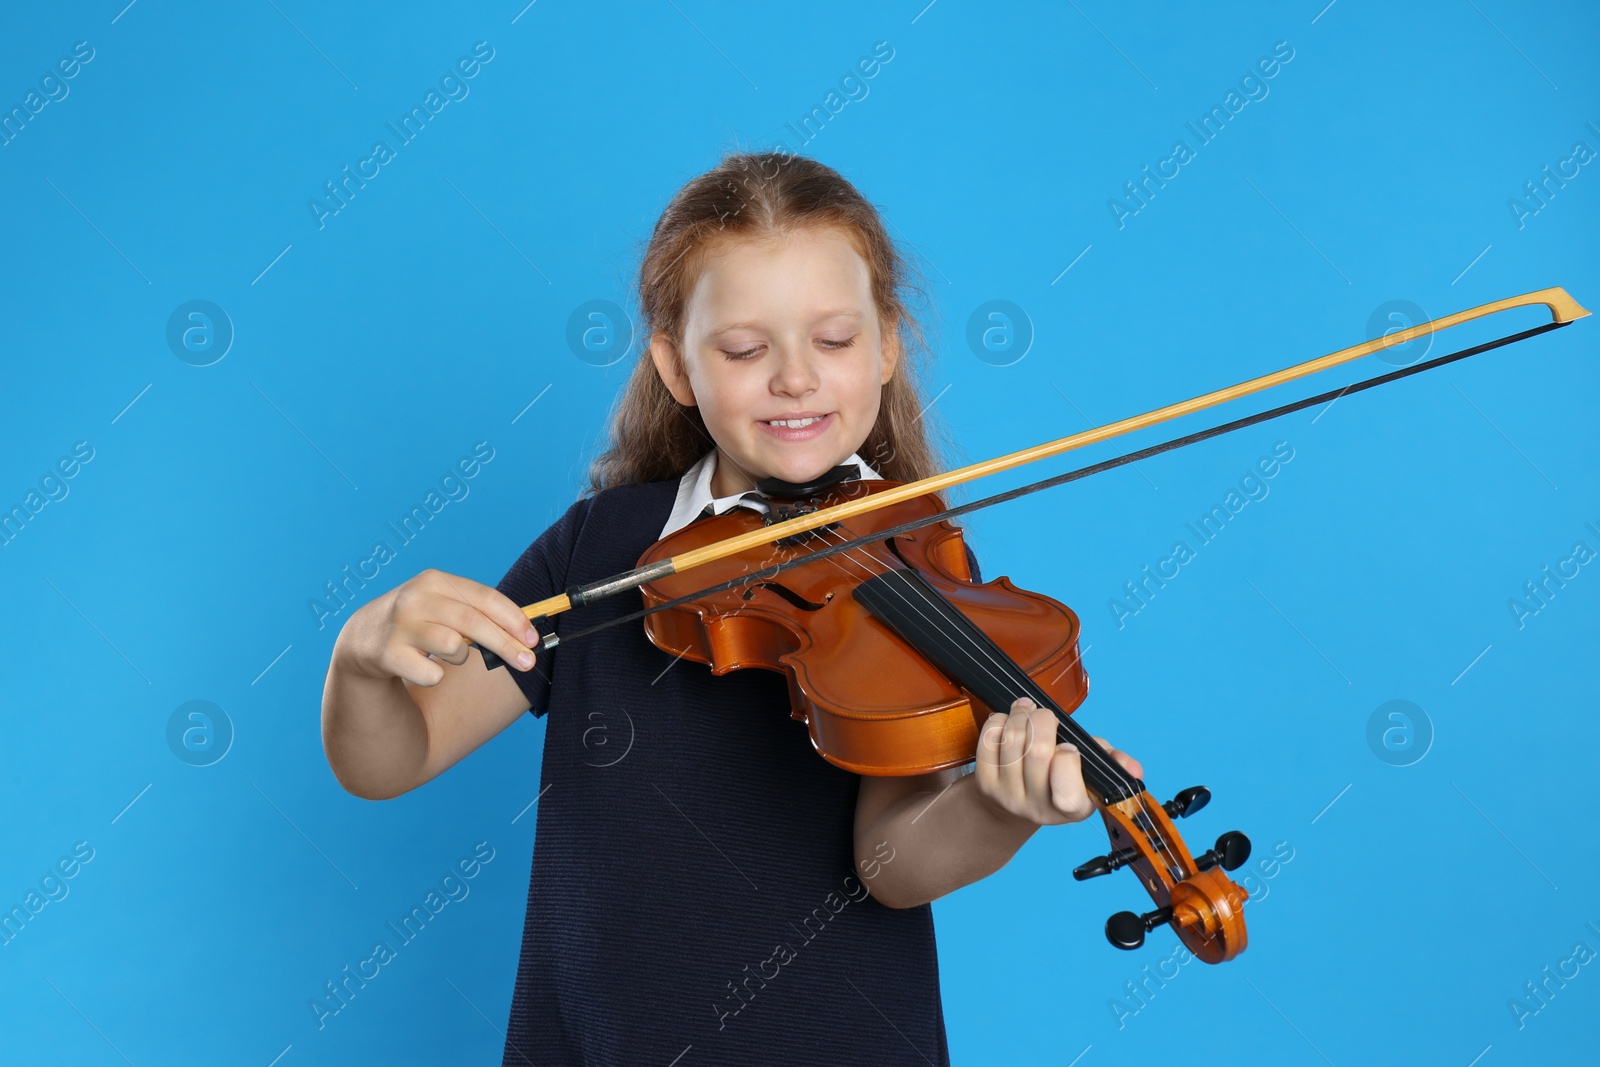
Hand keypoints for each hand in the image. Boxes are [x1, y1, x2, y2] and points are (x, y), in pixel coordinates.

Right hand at [336, 568, 538, 686]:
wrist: (362, 638)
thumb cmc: (418, 621)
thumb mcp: (443, 606)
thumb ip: (478, 613)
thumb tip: (525, 632)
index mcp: (435, 581)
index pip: (485, 597)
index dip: (514, 619)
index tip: (533, 639)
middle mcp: (416, 599)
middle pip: (474, 623)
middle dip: (506, 645)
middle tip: (527, 663)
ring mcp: (400, 626)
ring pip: (454, 647)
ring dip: (461, 658)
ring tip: (449, 654)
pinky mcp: (388, 654)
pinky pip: (432, 674)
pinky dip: (435, 676)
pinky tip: (421, 666)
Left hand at [973, 696, 1142, 826]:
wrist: (1013, 805)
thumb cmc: (1059, 779)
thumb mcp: (1091, 774)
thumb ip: (1113, 764)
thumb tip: (1134, 769)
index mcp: (1072, 808)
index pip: (1067, 788)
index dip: (1067, 757)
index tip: (1068, 746)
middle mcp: (1038, 809)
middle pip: (1037, 753)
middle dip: (1042, 721)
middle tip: (1045, 715)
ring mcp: (1008, 797)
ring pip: (1012, 741)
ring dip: (1020, 715)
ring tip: (1027, 709)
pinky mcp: (985, 784)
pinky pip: (989, 740)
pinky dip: (998, 721)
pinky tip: (1008, 720)